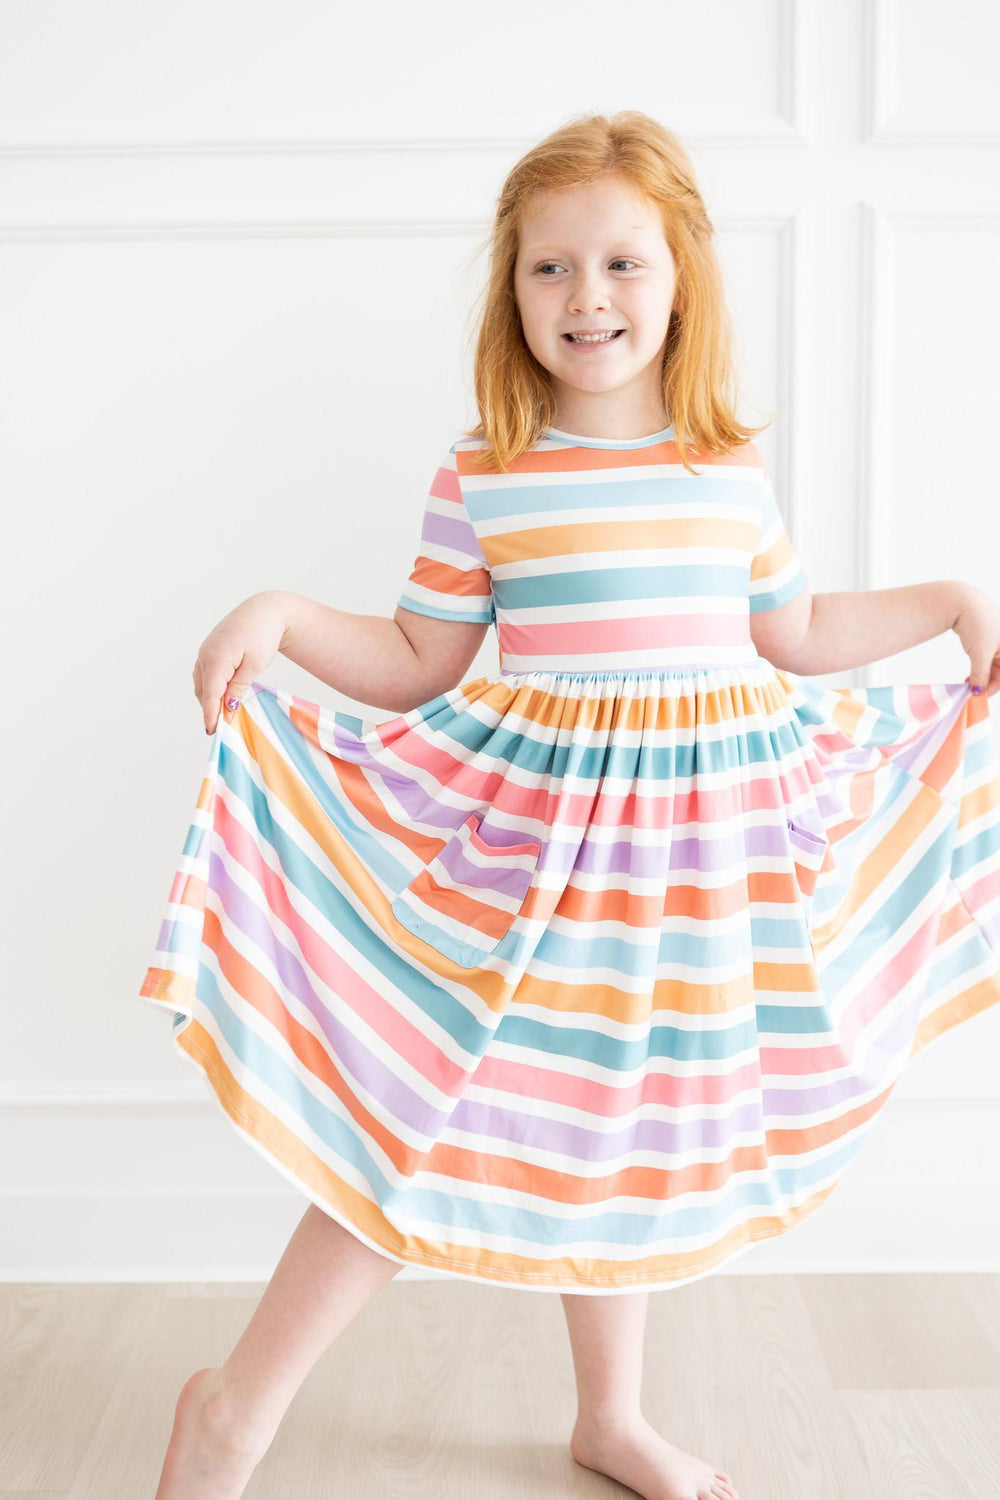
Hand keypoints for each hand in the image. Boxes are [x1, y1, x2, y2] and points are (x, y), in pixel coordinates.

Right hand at [193, 592, 286, 733]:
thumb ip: (238, 687)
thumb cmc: (263, 635)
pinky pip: (204, 673)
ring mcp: (205, 651)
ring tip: (221, 715)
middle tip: (221, 728)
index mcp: (216, 659)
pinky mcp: (209, 649)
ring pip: (202, 682)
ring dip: (209, 698)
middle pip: (203, 690)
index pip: (210, 694)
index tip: (213, 732)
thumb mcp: (254, 665)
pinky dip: (210, 686)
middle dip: (210, 709)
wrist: (264, 610)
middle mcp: (205, 655)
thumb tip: (227, 706)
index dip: (211, 715)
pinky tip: (220, 695)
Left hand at [952, 583, 999, 698]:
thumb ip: (981, 674)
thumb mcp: (980, 653)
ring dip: (982, 675)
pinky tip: (969, 673)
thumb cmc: (977, 624)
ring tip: (967, 682)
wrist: (962, 600)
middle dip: (987, 682)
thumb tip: (978, 691)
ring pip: (995, 664)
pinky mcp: (991, 635)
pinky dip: (980, 665)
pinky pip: (988, 656)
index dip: (993, 687)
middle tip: (971, 691)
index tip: (978, 696)